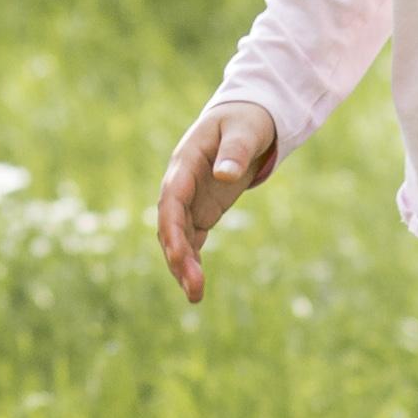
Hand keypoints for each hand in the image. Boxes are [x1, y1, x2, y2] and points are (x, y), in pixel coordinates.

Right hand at [155, 100, 280, 302]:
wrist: (245, 120)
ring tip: (195, 296)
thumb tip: (225, 175)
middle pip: (171, 224)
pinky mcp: (201, 211)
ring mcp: (189, 200)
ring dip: (183, 266)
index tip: (179, 254)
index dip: (171, 227)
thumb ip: (236, 151)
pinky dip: (191, 263)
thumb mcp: (245, 130)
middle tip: (193, 286)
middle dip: (178, 256)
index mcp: (186, 163)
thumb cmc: (245, 121)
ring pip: (178, 237)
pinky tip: (195, 288)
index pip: (171, 199)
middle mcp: (181, 185)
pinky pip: (191, 240)